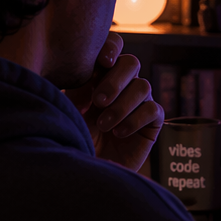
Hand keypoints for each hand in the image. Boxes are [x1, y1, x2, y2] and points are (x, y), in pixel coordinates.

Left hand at [65, 33, 162, 170]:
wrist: (87, 172)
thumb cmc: (73, 140)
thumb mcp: (67, 113)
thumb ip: (73, 90)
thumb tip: (82, 72)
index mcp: (99, 75)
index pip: (112, 48)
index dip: (111, 47)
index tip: (103, 61)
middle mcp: (122, 85)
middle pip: (131, 63)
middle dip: (116, 80)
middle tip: (99, 101)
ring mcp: (138, 103)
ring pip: (143, 86)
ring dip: (122, 105)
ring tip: (104, 125)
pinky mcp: (151, 122)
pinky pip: (152, 109)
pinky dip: (135, 119)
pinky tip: (119, 133)